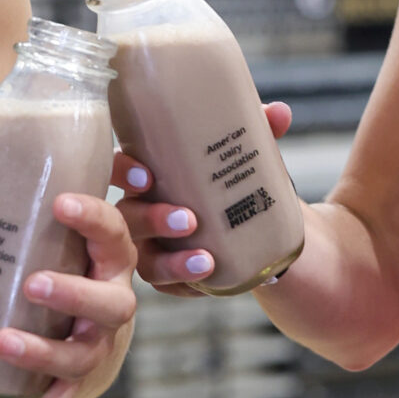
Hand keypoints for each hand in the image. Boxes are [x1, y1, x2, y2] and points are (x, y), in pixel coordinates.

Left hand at [0, 188, 137, 397]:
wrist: (73, 321)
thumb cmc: (48, 261)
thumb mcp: (28, 231)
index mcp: (107, 259)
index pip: (113, 233)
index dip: (93, 219)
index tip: (60, 205)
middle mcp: (109, 305)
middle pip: (114, 306)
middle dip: (75, 295)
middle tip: (33, 284)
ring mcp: (93, 348)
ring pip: (82, 359)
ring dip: (44, 353)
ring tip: (2, 341)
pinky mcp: (70, 385)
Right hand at [116, 102, 293, 293]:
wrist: (246, 226)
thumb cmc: (224, 178)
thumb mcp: (239, 153)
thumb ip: (255, 132)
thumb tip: (279, 113)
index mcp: (147, 172)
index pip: (119, 167)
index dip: (123, 171)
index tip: (146, 175)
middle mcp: (140, 209)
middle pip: (128, 215)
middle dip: (153, 219)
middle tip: (189, 220)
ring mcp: (150, 245)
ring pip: (146, 257)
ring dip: (172, 261)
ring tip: (205, 260)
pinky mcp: (167, 275)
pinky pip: (166, 284)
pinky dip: (185, 282)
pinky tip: (208, 278)